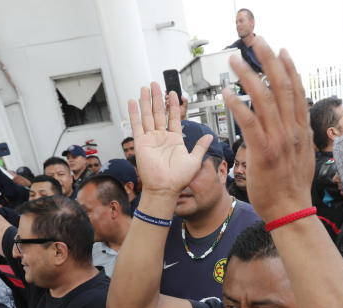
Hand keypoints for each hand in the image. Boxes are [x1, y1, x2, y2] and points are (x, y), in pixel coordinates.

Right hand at [128, 85, 210, 201]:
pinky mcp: (140, 143)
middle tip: (156, 85)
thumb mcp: (194, 160)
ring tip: (145, 88)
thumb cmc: (179, 179)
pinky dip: (134, 113)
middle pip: (159, 113)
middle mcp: (162, 137)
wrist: (165, 189)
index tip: (173, 94)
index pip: (174, 117)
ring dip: (146, 101)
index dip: (173, 105)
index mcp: (174, 140)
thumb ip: (200, 146)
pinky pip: (136, 125)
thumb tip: (209, 136)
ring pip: (148, 115)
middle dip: (158, 98)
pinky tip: (132, 102)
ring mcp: (150, 139)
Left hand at [223, 38, 313, 222]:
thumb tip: (293, 124)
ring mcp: (278, 141)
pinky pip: (250, 123)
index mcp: (301, 131)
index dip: (289, 68)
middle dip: (268, 61)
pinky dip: (238, 106)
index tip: (280, 51)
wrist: (290, 211)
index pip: (296, 92)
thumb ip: (297, 137)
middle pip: (281, 87)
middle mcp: (291, 131)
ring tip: (234, 62)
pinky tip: (227, 94)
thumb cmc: (290, 188)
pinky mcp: (263, 152)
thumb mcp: (302, 156)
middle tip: (257, 42)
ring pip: (264, 100)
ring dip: (248, 77)